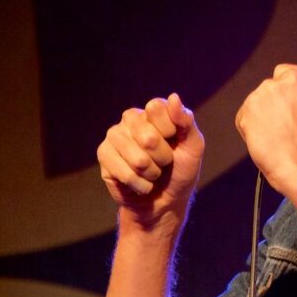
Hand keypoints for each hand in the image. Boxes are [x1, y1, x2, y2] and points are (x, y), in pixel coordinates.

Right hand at [97, 93, 204, 228]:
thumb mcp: (193, 146)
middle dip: (163, 157)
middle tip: (165, 162)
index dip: (169, 130)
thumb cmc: (182, 170)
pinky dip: (140, 183)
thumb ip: (186, 121)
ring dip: (152, 172)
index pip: (155, 107)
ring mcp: (115, 136)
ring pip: (137, 158)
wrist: (166, 200)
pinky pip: (123, 172)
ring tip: (153, 173)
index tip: (174, 140)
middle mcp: (132, 119)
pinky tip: (142, 183)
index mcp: (154, 111)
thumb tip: (174, 97)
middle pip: (148, 136)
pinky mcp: (103, 154)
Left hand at [235, 52, 296, 195]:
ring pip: (258, 101)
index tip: (295, 113)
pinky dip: (251, 128)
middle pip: (271, 87)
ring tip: (278, 135)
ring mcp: (266, 93)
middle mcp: (287, 80)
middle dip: (275, 104)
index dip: (290, 97)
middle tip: (287, 127)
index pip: (287, 75)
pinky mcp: (249, 108)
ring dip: (263, 116)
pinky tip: (266, 139)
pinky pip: (245, 116)